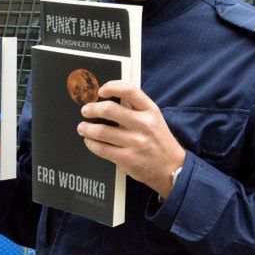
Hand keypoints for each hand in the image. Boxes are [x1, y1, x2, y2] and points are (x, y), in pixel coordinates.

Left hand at [77, 80, 185, 199]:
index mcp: (150, 111)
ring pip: (101, 131)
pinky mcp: (127, 159)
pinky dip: (91, 143)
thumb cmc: (159, 141)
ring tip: (82, 127)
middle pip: (109, 109)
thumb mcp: (154, 118)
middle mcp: (143, 124)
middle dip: (91, 109)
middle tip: (86, 110)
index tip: (101, 91)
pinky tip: (89, 141)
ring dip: (86, 128)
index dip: (111, 87)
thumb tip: (109, 99)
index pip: (129, 90)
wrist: (172, 168)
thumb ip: (136, 108)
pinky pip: (101, 148)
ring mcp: (135, 142)